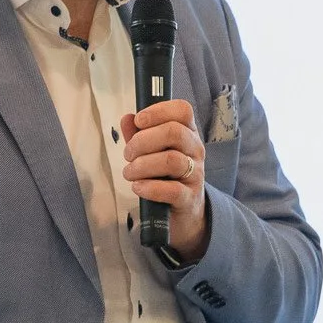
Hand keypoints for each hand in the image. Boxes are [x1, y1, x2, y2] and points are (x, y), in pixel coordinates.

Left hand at [120, 99, 210, 257]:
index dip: (158, 111)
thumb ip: (139, 135)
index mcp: (188, 134)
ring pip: (172, 160)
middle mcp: (195, 151)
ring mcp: (195, 174)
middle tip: (128, 154)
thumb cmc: (166, 177)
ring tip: (129, 173)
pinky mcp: (189, 198)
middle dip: (142, 141)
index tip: (138, 121)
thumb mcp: (152, 153)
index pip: (183, 110)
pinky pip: (172, 190)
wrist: (185, 212)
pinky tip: (138, 187)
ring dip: (142, 165)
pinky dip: (149, 187)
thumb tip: (127, 118)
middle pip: (174, 132)